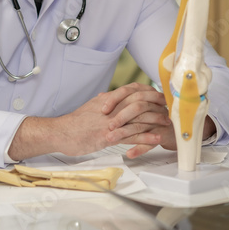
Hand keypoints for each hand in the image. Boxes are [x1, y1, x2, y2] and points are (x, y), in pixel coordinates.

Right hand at [9, 83, 172, 160]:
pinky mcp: (108, 136)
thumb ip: (101, 102)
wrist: (59, 133)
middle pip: (140, 102)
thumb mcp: (89, 107)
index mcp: (108, 99)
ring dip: (156, 121)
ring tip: (168, 124)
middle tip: (169, 110)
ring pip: (139, 118)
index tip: (160, 97)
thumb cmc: (73, 123)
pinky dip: (146, 137)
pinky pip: (131, 135)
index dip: (149, 93)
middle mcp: (111, 108)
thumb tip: (107, 97)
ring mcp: (111, 122)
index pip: (133, 91)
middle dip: (157, 105)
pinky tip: (157, 138)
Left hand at [103, 86, 217, 158]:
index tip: (103, 109)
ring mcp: (160, 120)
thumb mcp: (137, 107)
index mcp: (147, 96)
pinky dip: (140, 148)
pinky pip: (152, 141)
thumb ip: (121, 101)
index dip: (115, 99)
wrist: (176, 130)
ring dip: (124, 133)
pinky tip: (130, 153)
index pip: (130, 91)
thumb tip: (101, 95)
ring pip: (141, 125)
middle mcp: (155, 106)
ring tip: (110, 140)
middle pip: (137, 106)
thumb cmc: (153, 118)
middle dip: (120, 116)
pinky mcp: (165, 134)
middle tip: (106, 126)